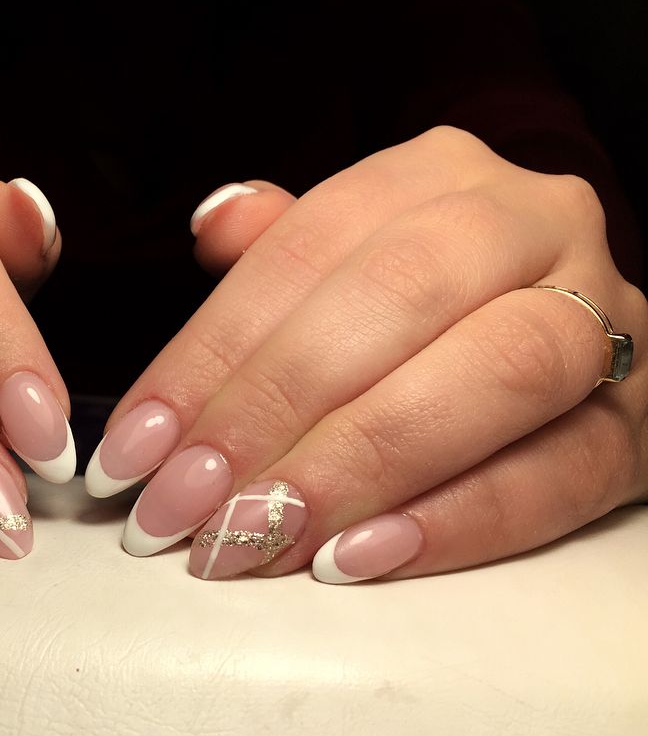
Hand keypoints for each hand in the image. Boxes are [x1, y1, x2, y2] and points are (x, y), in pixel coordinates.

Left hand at [85, 126, 646, 581]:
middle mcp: (532, 226)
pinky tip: (356, 557)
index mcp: (438, 178)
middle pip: (398, 299)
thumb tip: (213, 226)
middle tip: (184, 503)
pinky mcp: (634, 428)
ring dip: (357, 465)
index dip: (209, 353)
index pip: (305, 251)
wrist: (561, 338)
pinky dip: (453, 521)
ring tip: (258, 537)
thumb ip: (280, 246)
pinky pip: (559, 474)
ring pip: (492, 375)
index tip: (137, 444)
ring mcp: (604, 321)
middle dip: (273, 409)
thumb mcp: (347, 258)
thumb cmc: (423, 310)